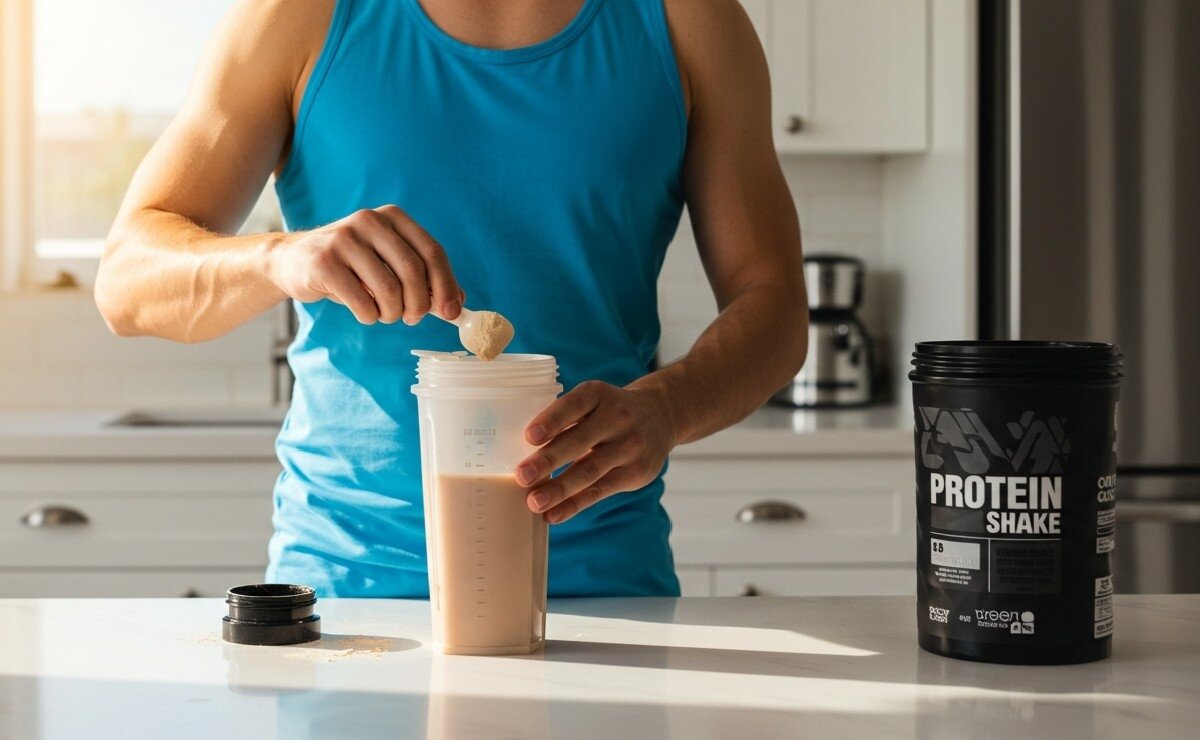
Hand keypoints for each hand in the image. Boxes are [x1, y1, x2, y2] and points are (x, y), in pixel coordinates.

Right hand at [267, 205, 462, 324]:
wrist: (293, 261)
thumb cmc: (351, 267)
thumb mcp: (388, 263)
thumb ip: (422, 278)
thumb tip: (457, 303)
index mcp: (393, 217)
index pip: (432, 252)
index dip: (446, 285)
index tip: (452, 312)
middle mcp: (370, 221)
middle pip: (414, 271)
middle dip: (419, 305)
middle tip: (413, 318)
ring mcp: (344, 239)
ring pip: (389, 290)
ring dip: (392, 313)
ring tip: (384, 314)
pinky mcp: (324, 262)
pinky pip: (362, 303)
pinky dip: (369, 316)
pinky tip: (364, 312)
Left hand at [514, 381, 678, 523]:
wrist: (660, 416)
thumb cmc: (609, 411)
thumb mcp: (593, 400)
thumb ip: (565, 419)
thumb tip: (518, 451)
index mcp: (598, 394)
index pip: (573, 405)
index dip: (552, 420)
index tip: (530, 436)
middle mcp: (617, 417)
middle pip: (579, 441)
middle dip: (549, 460)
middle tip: (522, 476)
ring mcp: (629, 446)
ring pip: (590, 471)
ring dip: (559, 489)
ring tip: (533, 502)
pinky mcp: (636, 472)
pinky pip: (600, 491)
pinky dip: (574, 504)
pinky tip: (553, 514)